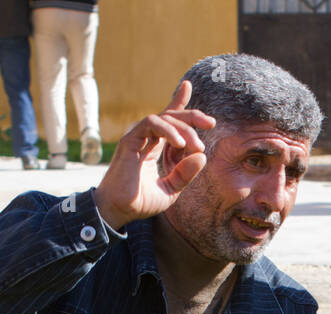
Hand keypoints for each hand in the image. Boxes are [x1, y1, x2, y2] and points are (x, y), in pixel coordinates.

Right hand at [92, 80, 216, 231]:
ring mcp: (137, 138)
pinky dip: (168, 130)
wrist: (120, 211)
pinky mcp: (130, 140)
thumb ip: (186, 174)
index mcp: (154, 147)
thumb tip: (202, 156)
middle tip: (210, 123)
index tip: (187, 85)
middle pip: (171, 116)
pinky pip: (151, 124)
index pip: (168, 120)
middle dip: (192, 116)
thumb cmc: (141, 202)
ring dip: (184, 128)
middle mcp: (146, 139)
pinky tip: (180, 144)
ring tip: (196, 146)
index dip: (177, 102)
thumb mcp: (171, 189)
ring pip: (164, 118)